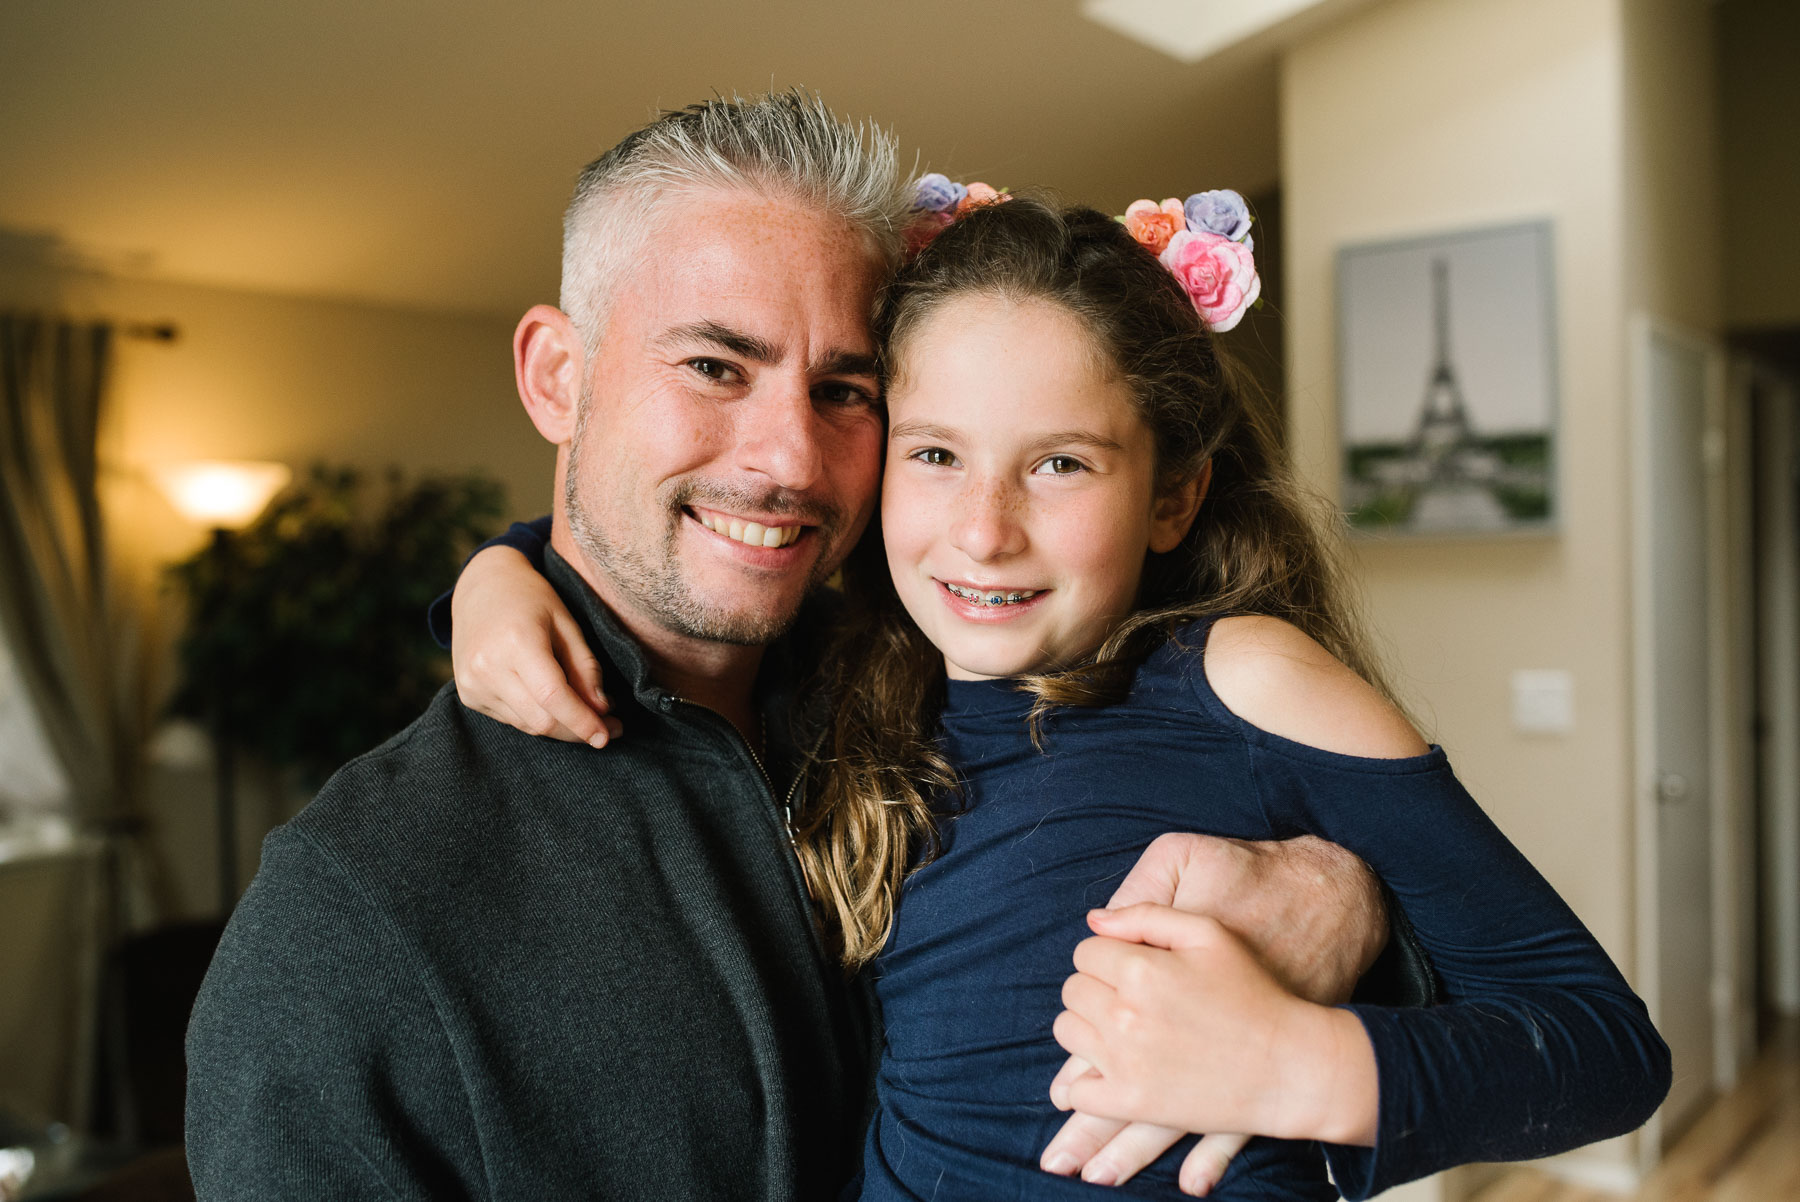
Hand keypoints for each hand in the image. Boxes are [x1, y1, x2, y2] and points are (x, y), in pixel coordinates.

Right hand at [450, 546, 620, 745]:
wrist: (481, 586)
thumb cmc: (531, 598)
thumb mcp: (567, 624)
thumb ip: (585, 668)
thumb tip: (602, 710)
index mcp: (516, 642)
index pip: (554, 697)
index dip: (582, 721)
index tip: (607, 735)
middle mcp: (488, 667)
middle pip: (541, 720)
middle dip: (577, 730)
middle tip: (608, 727)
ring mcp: (472, 684)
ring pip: (527, 725)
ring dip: (560, 727)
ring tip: (585, 713)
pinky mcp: (467, 695)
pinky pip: (512, 719)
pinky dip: (536, 717)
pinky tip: (550, 703)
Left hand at [1039, 833, 1384, 1190]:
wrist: (1291, 1064)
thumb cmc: (1254, 991)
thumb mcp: (1210, 933)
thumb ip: (1147, 914)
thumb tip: (1095, 920)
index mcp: (1141, 969)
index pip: (1085, 952)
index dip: (1106, 955)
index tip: (1129, 966)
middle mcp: (1126, 1015)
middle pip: (1072, 991)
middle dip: (1096, 988)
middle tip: (1129, 996)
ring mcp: (1126, 1063)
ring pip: (1068, 1034)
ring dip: (1088, 1027)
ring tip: (1123, 1027)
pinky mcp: (1133, 1103)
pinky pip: (1080, 1091)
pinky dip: (1087, 1082)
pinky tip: (1112, 1070)